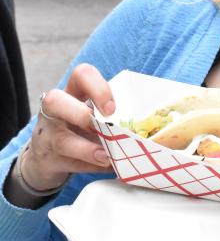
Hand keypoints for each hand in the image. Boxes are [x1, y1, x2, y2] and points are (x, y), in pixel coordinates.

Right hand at [20, 64, 115, 190]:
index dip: (97, 88)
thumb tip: (151, 126)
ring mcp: (47, 136)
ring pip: (61, 140)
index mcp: (72, 93)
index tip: (113, 108)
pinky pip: (67, 163)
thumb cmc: (80, 128)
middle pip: (54, 100)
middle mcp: (54, 111)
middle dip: (80, 113)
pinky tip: (106, 166)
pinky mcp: (47, 160)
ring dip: (88, 150)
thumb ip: (114, 115)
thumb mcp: (94, 114)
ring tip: (107, 156)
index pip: (81, 74)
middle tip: (104, 125)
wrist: (47, 157)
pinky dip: (90, 166)